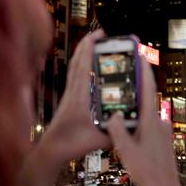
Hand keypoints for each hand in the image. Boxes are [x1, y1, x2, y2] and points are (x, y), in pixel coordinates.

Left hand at [41, 29, 110, 164]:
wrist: (51, 152)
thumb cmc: (70, 145)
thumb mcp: (98, 141)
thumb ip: (116, 134)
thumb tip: (134, 127)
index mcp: (79, 96)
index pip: (84, 65)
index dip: (90, 48)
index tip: (99, 35)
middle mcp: (73, 92)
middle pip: (77, 61)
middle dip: (88, 44)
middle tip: (100, 34)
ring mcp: (69, 95)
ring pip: (74, 67)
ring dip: (83, 53)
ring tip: (94, 44)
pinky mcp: (69, 100)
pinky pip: (75, 76)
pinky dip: (81, 65)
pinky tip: (88, 66)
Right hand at [107, 55, 177, 185]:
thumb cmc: (147, 171)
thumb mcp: (125, 149)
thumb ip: (118, 129)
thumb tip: (114, 115)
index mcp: (151, 121)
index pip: (147, 88)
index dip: (143, 70)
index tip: (140, 55)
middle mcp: (159, 123)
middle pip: (145, 100)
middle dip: (134, 92)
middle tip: (124, 80)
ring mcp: (162, 131)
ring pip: (145, 116)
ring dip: (134, 112)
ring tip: (119, 112)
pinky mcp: (162, 140)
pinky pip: (148, 127)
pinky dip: (138, 125)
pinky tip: (128, 135)